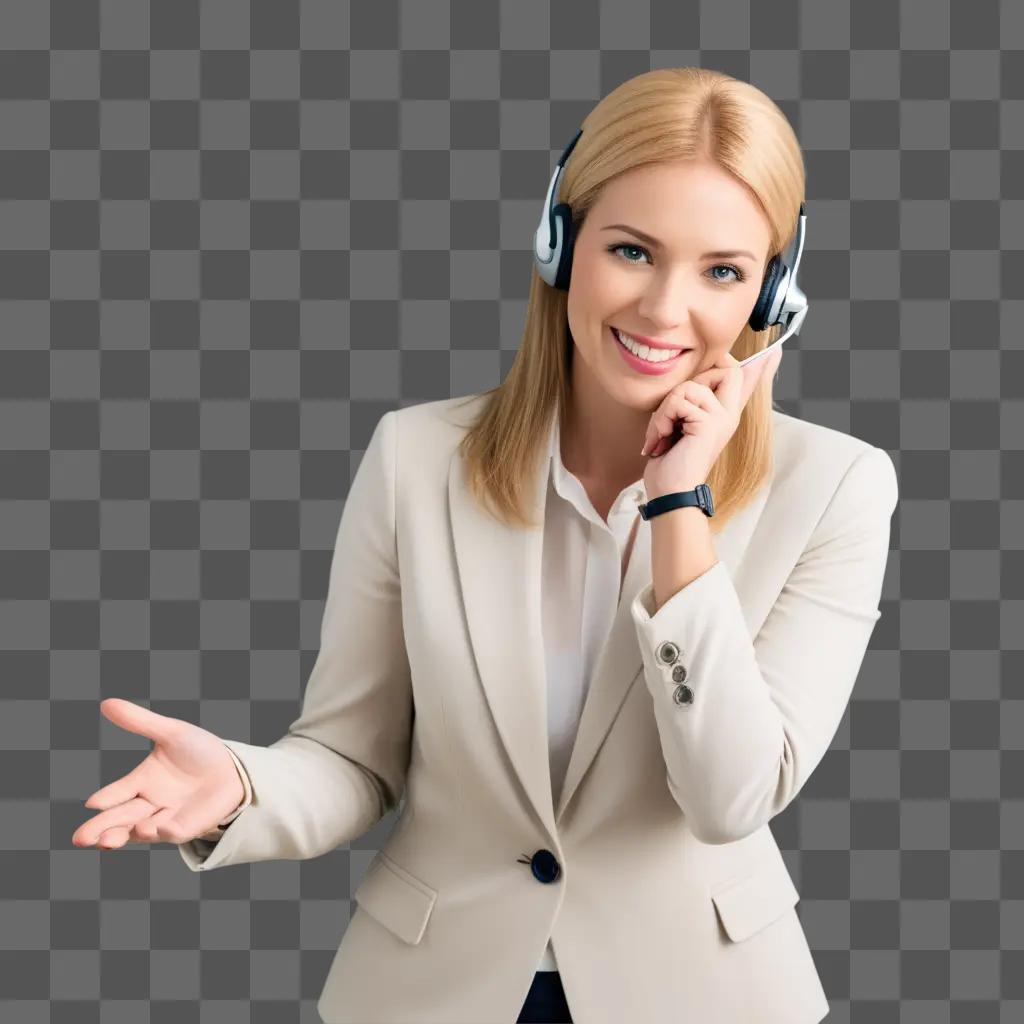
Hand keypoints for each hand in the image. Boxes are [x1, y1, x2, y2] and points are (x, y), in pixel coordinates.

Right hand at [71, 698, 246, 848]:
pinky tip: (153, 829)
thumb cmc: (200, 750)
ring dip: (125, 835)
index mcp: (141, 781)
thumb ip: (140, 721)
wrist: (234, 767)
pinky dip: (162, 831)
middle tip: (81, 839)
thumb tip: (106, 703)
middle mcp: (149, 804)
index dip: (105, 798)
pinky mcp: (188, 826)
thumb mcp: (171, 733)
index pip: (116, 793)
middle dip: (100, 829)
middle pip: (119, 819)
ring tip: (110, 839)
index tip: (93, 803)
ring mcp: (167, 817)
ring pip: (139, 831)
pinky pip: (172, 832)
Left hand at [641, 345, 782, 496]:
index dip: (759, 367)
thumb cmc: (670, 464)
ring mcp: (722, 419)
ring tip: (660, 434)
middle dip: (689, 382)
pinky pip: (678, 402)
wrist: (670, 492)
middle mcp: (728, 415)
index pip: (746, 384)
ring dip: (664, 411)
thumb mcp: (677, 428)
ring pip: (687, 387)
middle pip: (724, 370)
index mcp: (723, 415)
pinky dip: (661, 420)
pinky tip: (660, 441)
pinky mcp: (710, 423)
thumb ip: (686, 406)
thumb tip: (690, 389)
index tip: (774, 352)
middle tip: (670, 414)